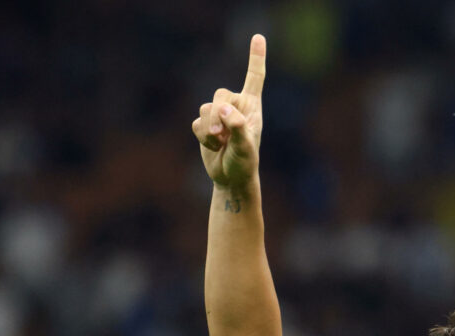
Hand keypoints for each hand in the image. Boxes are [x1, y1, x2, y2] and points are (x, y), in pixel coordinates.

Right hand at [192, 35, 266, 191]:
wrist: (231, 178)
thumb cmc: (244, 162)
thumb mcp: (246, 147)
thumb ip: (237, 126)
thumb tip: (224, 108)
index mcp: (252, 107)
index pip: (255, 78)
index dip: (256, 57)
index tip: (258, 37)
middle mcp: (235, 106)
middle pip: (220, 94)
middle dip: (218, 115)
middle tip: (222, 135)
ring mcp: (219, 115)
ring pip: (205, 109)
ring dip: (210, 130)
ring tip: (220, 144)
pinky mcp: (205, 125)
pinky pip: (196, 123)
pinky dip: (202, 137)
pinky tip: (212, 147)